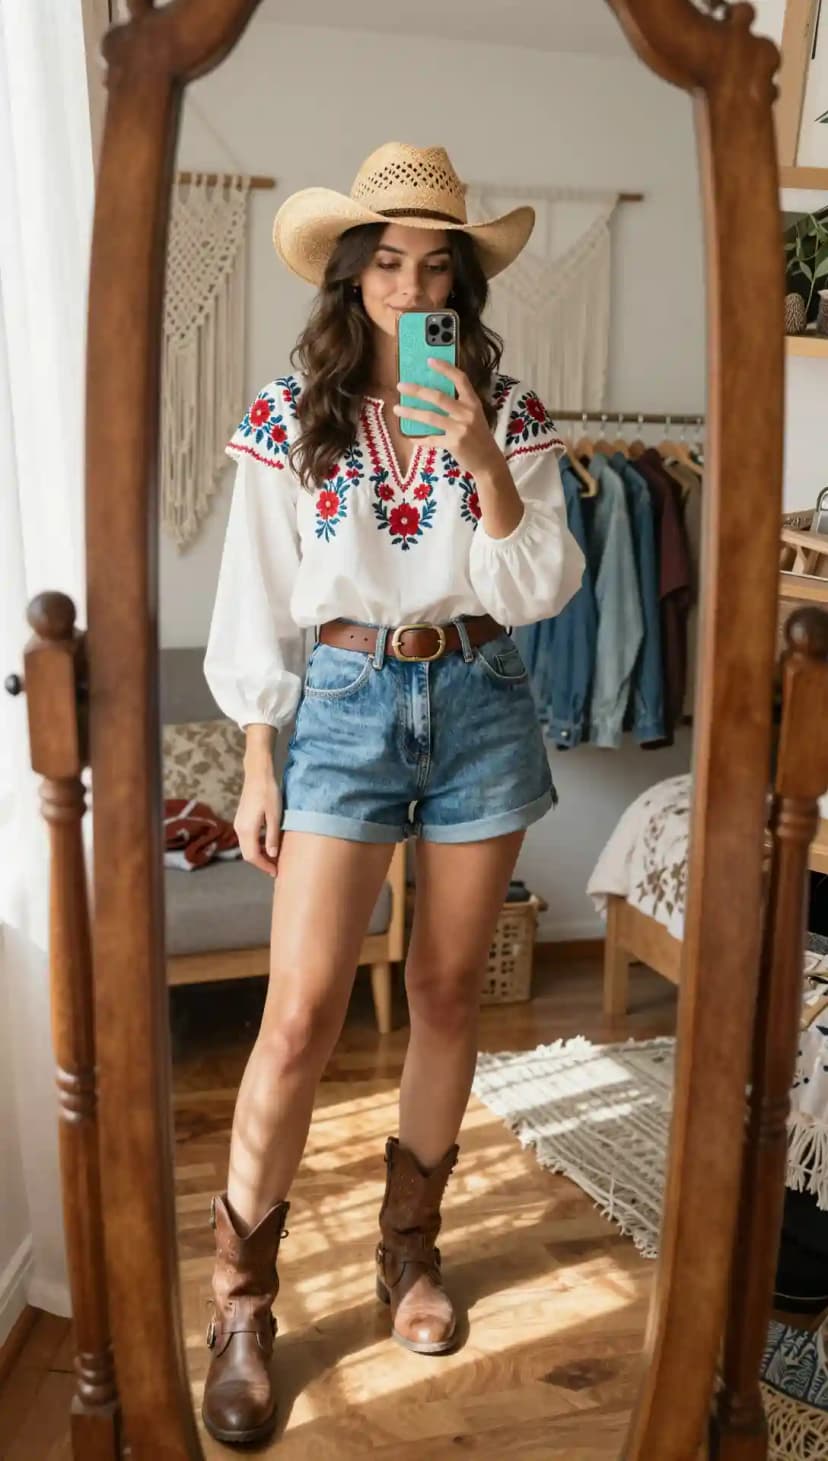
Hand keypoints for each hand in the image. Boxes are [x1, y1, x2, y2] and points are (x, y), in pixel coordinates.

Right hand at [234, 770, 281, 876]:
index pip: (253, 856)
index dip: (264, 866)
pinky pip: (246, 838)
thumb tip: (272, 855)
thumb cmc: (268, 793)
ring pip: (246, 847)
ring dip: (259, 854)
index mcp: (247, 830)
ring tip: (274, 858)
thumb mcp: (274, 816)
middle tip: (276, 868)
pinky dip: (256, 845)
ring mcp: (238, 824)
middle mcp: (239, 829)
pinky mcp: (241, 819)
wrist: (257, 774)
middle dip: (261, 863)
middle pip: (247, 854)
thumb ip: (272, 837)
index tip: (276, 872)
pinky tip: (267, 844)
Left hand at [394, 359, 502, 478]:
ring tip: (396, 409)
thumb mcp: (474, 416)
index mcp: (473, 402)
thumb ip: (458, 405)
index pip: (460, 379)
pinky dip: (419, 439)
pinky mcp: (454, 444)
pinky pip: (431, 439)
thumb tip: (430, 395)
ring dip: (411, 413)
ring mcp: (461, 429)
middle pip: (439, 397)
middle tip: (400, 386)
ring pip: (430, 417)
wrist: (488, 461)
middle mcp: (468, 413)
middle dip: (417, 390)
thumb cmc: (478, 436)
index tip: (429, 360)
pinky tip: (409, 437)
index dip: (445, 368)